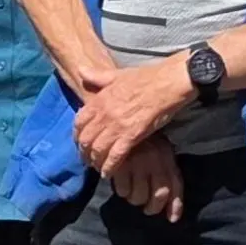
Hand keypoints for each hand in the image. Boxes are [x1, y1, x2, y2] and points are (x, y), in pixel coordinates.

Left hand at [73, 59, 193, 174]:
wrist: (168, 82)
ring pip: (98, 149)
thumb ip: (97, 76)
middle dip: (84, 152)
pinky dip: (109, 166)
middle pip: (86, 139)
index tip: (80, 143)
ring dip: (95, 161)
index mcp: (100, 99)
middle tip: (87, 160)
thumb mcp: (117, 74)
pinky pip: (115, 155)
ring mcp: (117, 125)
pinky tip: (107, 173)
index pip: (79, 122)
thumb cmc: (146, 77)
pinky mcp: (132, 135)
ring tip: (97, 168)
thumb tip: (80, 70)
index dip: (77, 135)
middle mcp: (104, 113)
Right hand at [108, 134, 182, 221]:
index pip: (175, 186)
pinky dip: (121, 191)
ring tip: (130, 193)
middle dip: (151, 207)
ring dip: (134, 199)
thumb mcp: (160, 153)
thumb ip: (167, 179)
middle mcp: (155, 160)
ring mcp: (138, 162)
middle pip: (158, 196)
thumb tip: (173, 216)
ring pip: (139, 196)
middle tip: (144, 206)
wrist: (118, 120)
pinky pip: (122, 190)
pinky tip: (120, 184)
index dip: (174, 205)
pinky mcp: (120, 164)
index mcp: (167, 157)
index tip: (171, 219)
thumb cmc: (141, 142)